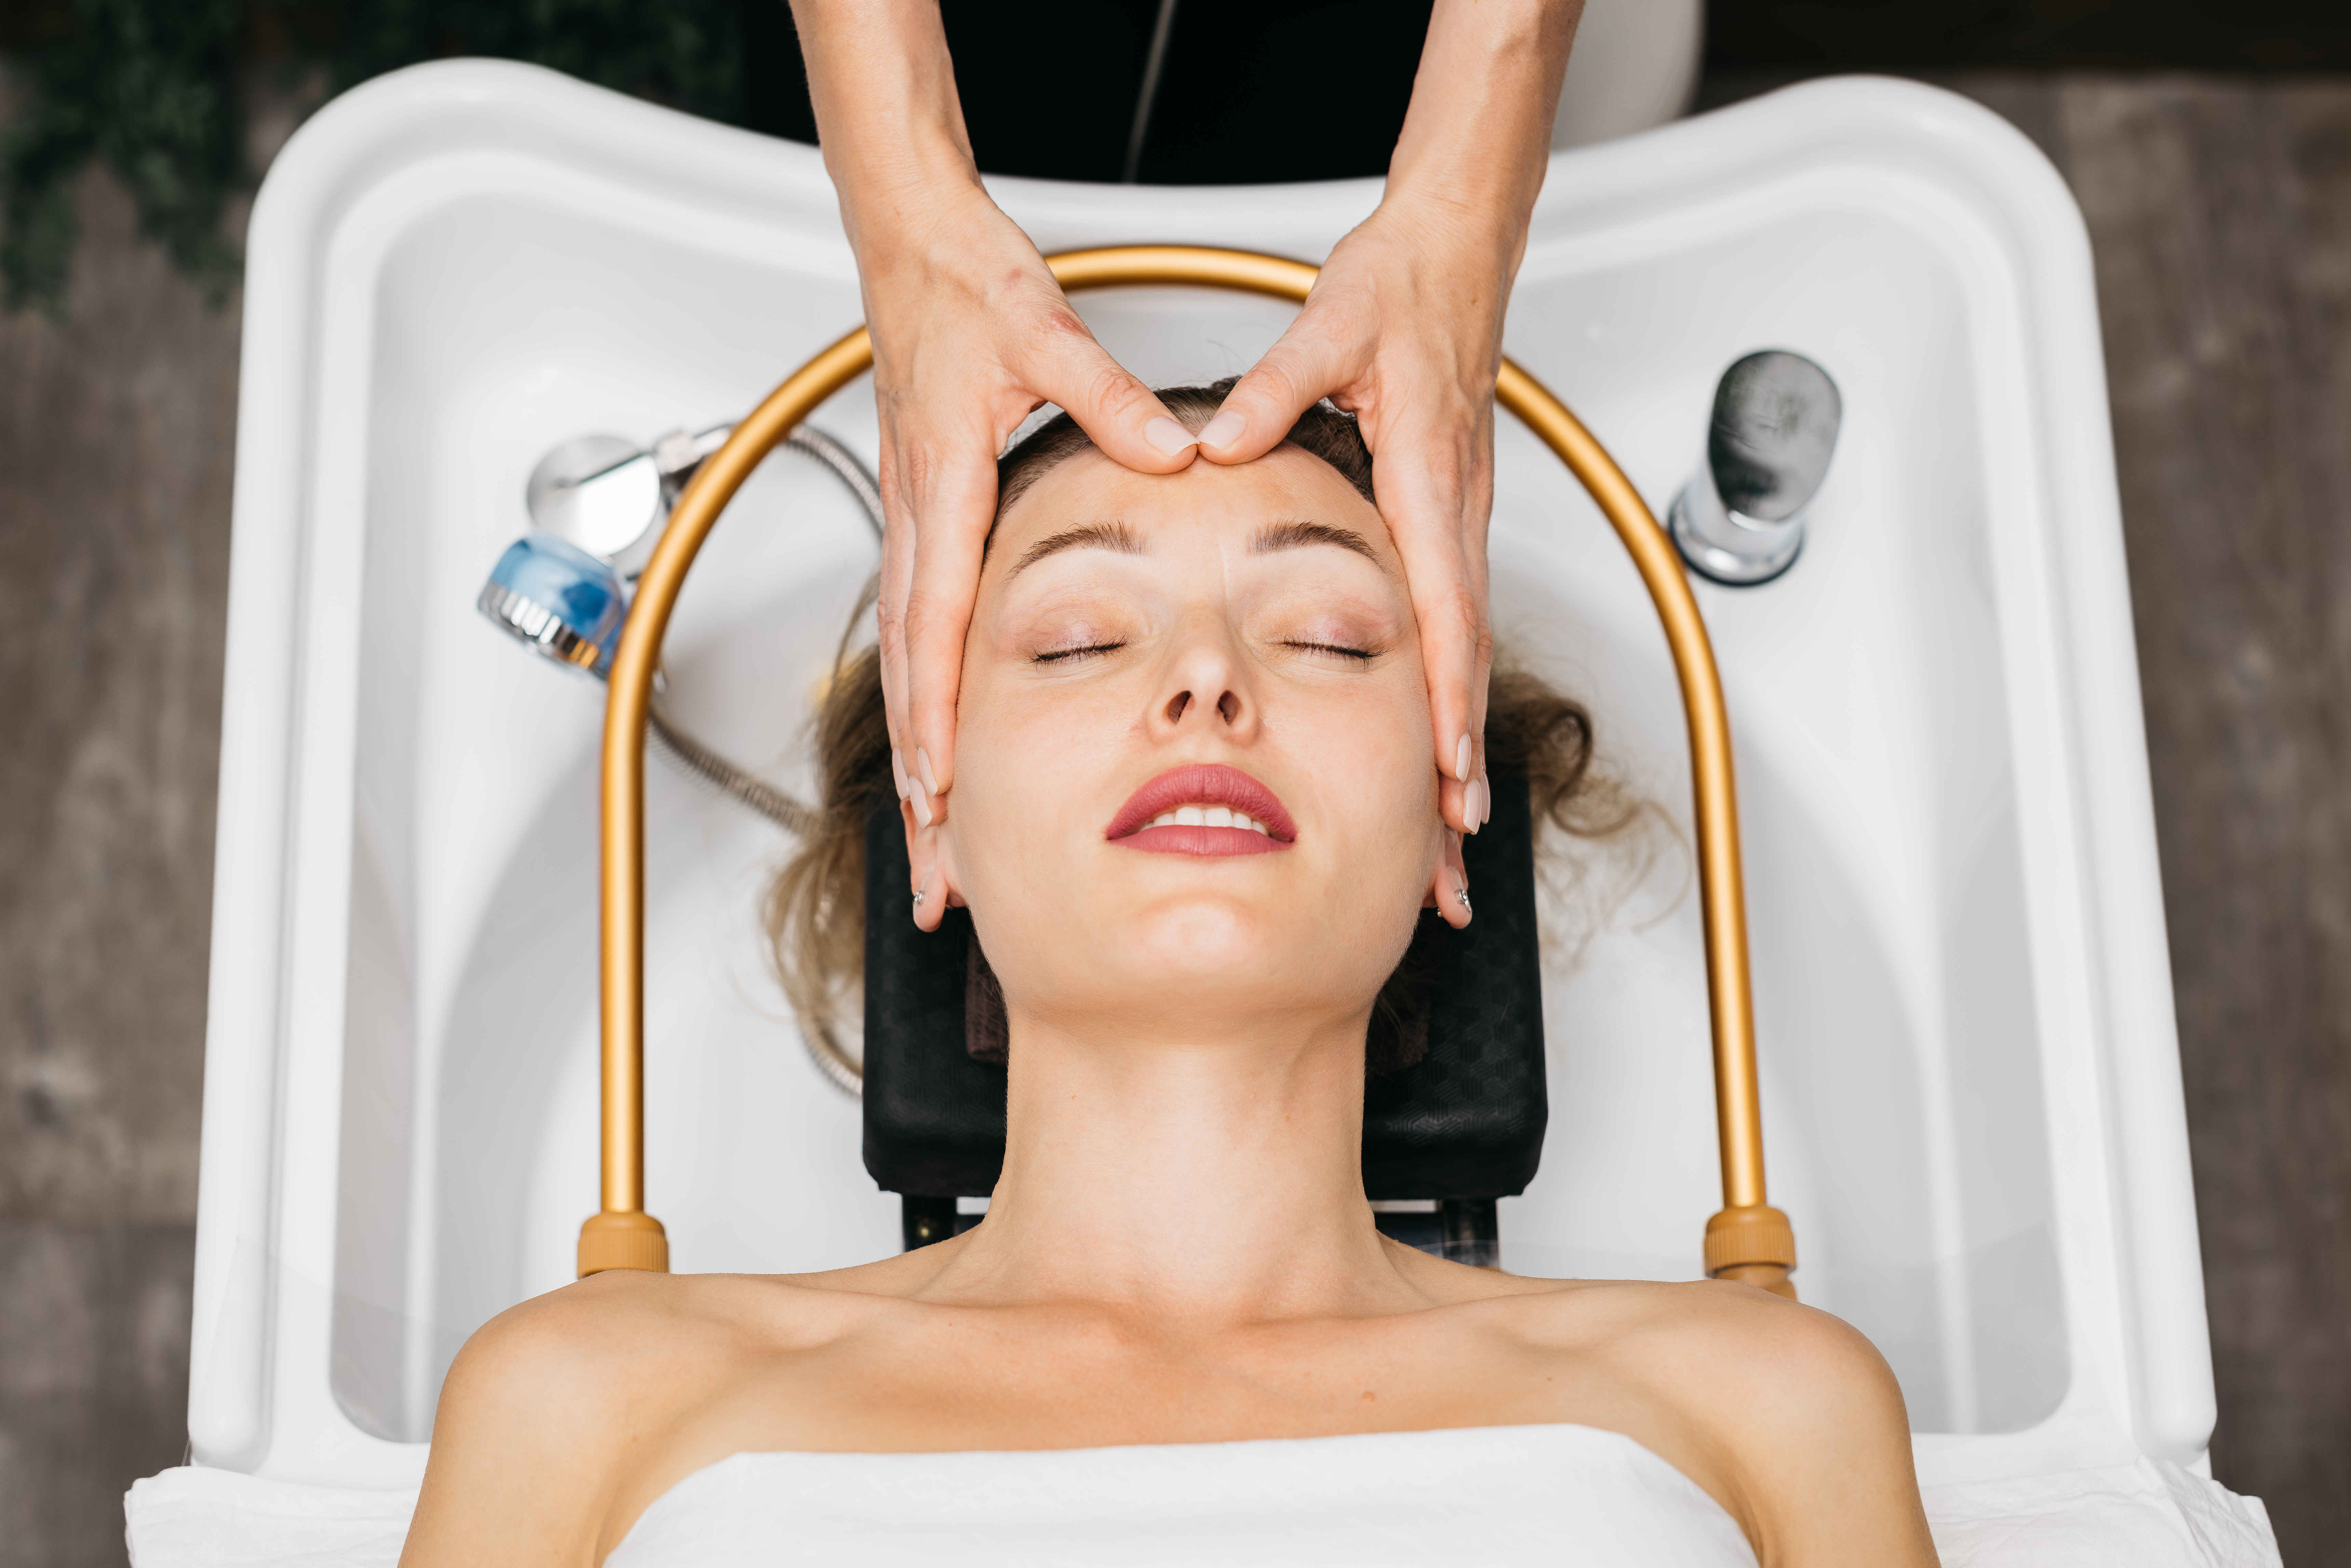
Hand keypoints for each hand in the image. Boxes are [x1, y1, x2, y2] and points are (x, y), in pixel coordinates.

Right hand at [859, 181, 1197, 819]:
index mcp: (946, 481)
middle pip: (910, 672)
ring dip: (917, 754)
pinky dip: (924, 698)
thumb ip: (1106, 397)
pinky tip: (941, 747)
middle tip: (931, 864)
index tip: (943, 788)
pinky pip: (917, 629)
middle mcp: (920, 515)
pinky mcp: (923, 517)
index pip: (936, 619)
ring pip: (906, 662)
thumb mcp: (1044, 333)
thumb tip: (1172, 451)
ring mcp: (915, 522)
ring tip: (931, 838)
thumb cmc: (966, 286)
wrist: (913, 247)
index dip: (937, 712)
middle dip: (919, 777)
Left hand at [1194, 195, 1510, 834]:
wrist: (1451, 253)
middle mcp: (1454, 511)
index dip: (1444, 698)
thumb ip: (1277, 385)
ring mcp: (1457, 521)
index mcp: (1429, 475)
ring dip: (1459, 741)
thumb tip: (1220, 442)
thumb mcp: (1331, 326)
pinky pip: (1452, 623)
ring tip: (1452, 831)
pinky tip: (1437, 743)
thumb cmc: (1399, 289)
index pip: (1443, 608)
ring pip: (1462, 650)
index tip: (1445, 771)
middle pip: (1463, 657)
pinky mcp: (1449, 519)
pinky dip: (1449, 693)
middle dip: (1461, 759)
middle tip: (1455, 850)